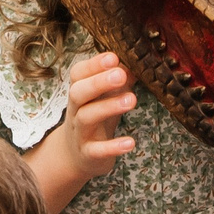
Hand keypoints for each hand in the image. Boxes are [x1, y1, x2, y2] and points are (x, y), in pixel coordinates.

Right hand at [24, 52, 136, 213]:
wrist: (76, 156)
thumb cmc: (96, 118)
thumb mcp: (106, 96)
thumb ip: (120, 79)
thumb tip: (138, 61)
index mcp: (80, 92)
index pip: (78, 74)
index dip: (94, 65)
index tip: (113, 57)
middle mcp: (75, 110)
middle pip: (78, 92)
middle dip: (98, 82)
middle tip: (121, 74)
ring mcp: (79, 132)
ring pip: (86, 117)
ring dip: (108, 107)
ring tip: (132, 100)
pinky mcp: (88, 153)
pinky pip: (97, 150)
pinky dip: (113, 146)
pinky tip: (130, 142)